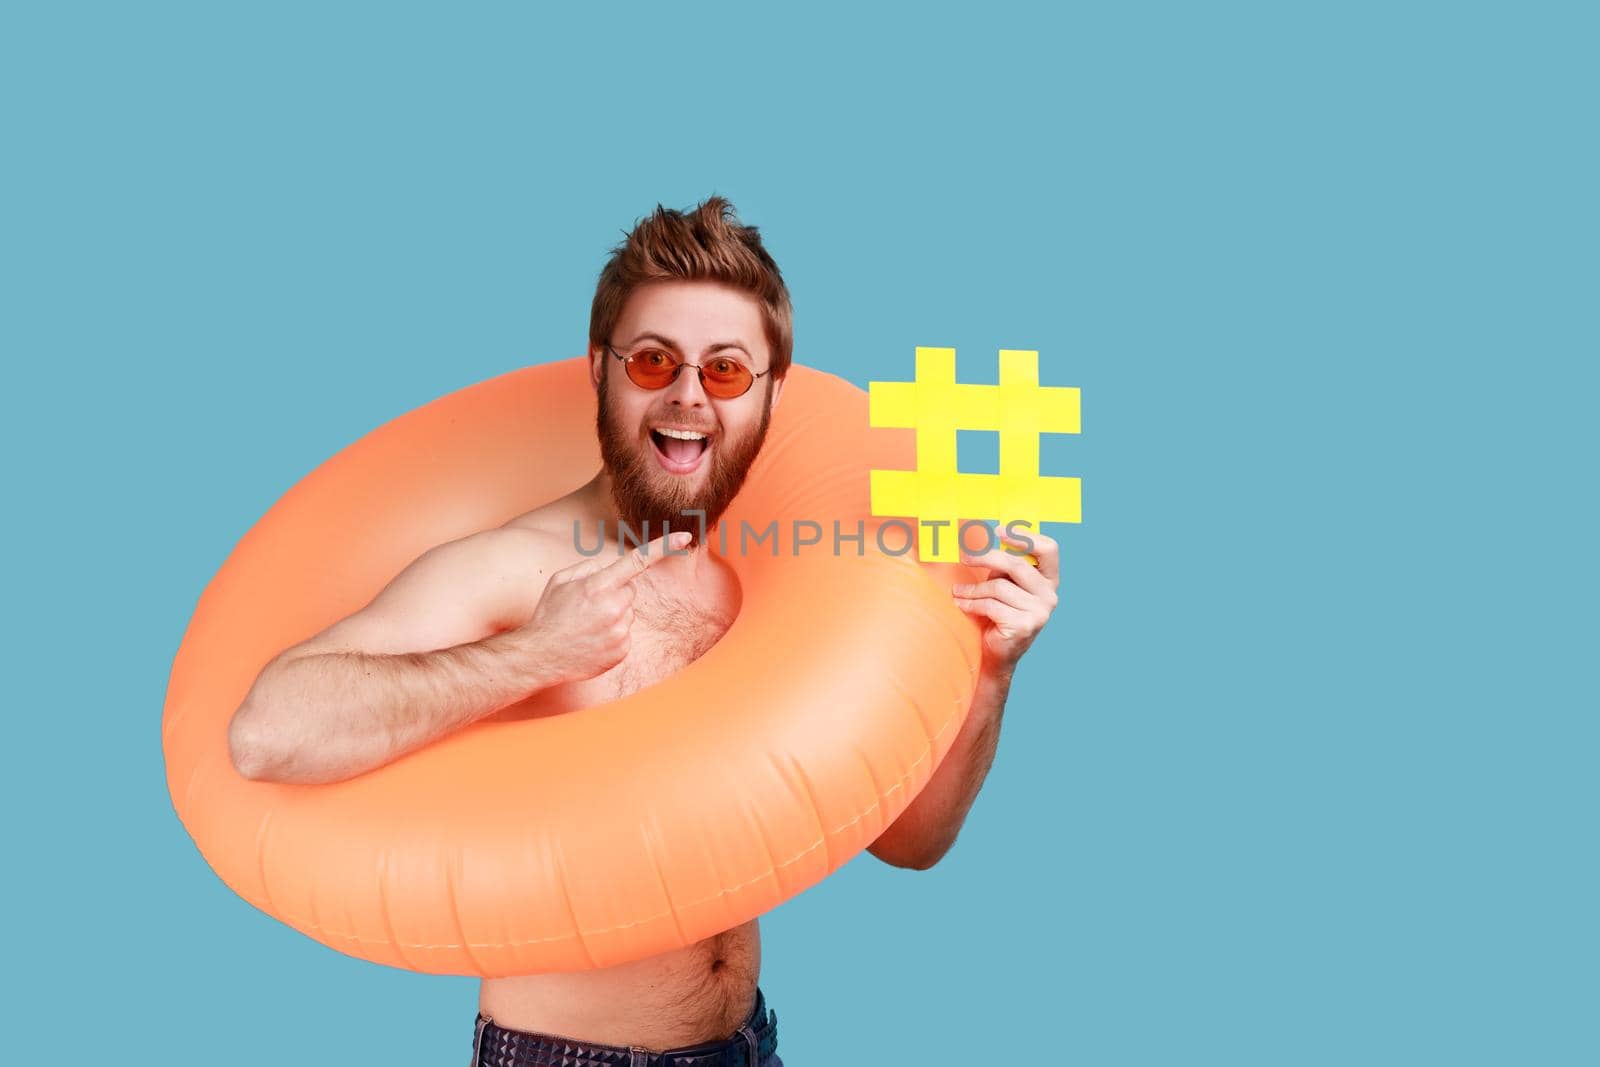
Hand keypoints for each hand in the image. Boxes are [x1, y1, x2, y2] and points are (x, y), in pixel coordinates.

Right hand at [516, 531, 691, 683]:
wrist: (541, 656)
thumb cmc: (549, 616)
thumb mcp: (560, 581)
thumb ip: (588, 567)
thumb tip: (609, 567)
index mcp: (599, 586)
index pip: (638, 560)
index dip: (664, 546)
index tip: (685, 536)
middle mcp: (615, 608)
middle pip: (629, 590)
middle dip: (614, 593)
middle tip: (588, 607)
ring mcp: (621, 631)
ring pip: (628, 613)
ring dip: (613, 615)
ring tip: (587, 626)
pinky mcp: (623, 650)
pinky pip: (625, 634)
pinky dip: (613, 635)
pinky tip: (592, 640)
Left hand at [951, 529, 1059, 669]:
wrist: (997, 655)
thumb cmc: (998, 614)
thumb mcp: (1004, 585)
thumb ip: (1002, 567)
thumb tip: (978, 541)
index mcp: (1048, 580)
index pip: (1048, 549)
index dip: (1025, 536)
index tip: (999, 530)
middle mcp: (1049, 595)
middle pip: (1016, 565)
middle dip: (986, 557)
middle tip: (964, 557)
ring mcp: (1040, 612)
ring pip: (999, 587)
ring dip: (973, 589)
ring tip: (958, 592)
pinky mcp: (1024, 625)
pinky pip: (991, 605)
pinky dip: (971, 604)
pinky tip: (961, 605)